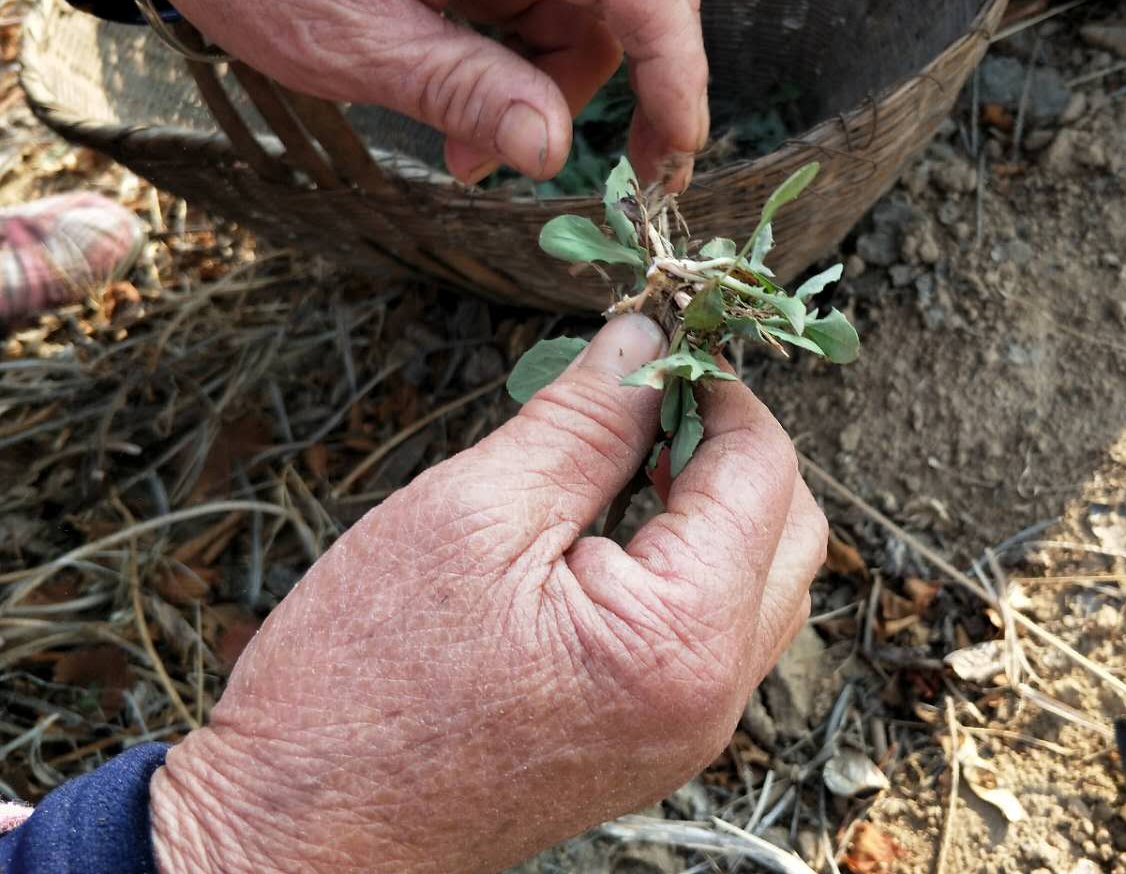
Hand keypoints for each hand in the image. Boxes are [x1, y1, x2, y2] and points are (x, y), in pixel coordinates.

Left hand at [49, 0, 707, 189]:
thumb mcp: (351, 43)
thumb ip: (463, 90)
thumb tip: (555, 149)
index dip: (676, 64)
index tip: (678, 150)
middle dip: (644, 88)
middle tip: (639, 182)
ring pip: (589, 16)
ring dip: (555, 99)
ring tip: (476, 157)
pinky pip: (540, 19)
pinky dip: (521, 81)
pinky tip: (468, 126)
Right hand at [144, 315, 827, 873]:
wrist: (297, 839)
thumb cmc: (363, 685)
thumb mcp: (475, 515)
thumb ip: (584, 421)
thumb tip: (646, 341)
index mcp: (682, 637)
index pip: (765, 473)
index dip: (723, 389)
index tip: (666, 344)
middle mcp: (713, 697)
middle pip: (789, 532)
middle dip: (735, 447)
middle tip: (645, 400)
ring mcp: (688, 732)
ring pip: (762, 583)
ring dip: (716, 505)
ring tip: (622, 460)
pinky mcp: (653, 744)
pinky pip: (716, 634)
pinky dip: (690, 565)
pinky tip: (611, 533)